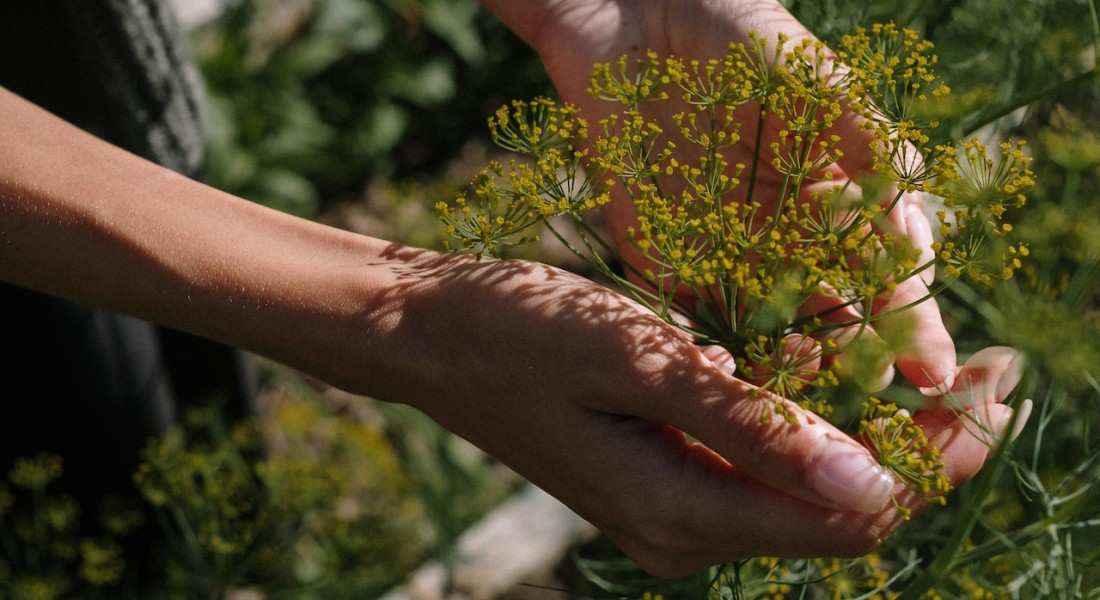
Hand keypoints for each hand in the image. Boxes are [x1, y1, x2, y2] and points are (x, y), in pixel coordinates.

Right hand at [358, 247, 1023, 575]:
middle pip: (843, 512)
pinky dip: (812, 426)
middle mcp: (687, 533)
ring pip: (810, 490)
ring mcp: (674, 512)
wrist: (430, 335)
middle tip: (992, 371)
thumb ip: (752, 427)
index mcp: (683, 512)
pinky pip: (764, 469)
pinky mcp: (664, 480)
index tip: (1002, 389)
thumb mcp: (640, 362)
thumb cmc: (521, 333)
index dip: (939, 458)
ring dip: (873, 434)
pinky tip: (833, 373)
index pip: (853, 513)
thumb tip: (874, 484)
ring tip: (928, 369)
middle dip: (925, 447)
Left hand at [481, 0, 954, 389]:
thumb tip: (914, 227)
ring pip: (768, 330)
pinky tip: (739, 379)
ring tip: (813, 391)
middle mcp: (786, 237)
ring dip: (792, 365)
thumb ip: (869, 150)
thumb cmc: (741, 40)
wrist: (635, 18)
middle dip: (857, 359)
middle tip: (876, 398)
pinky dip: (716, 352)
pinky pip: (693, 318)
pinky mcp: (661, 257)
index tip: (932, 371)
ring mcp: (724, 253)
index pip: (886, 276)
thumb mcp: (820, 84)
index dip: (911, 323)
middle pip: (833, 316)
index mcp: (835, 200)